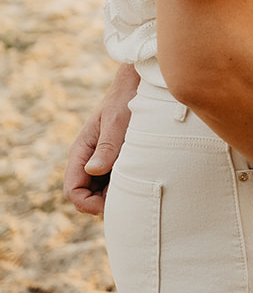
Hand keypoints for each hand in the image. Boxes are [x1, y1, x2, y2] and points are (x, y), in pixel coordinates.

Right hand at [63, 64, 138, 214]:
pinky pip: (112, 182)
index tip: (110, 205)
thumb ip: (106, 148)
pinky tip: (139, 176)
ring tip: (135, 182)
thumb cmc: (125, 103)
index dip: (87, 204)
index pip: (73, 191)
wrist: (136, 88)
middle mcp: (87, 160)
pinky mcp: (113, 161)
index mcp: (80, 152)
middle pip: (86, 196)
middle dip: (103, 202)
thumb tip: (93, 170)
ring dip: (115, 194)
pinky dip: (123, 185)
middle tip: (128, 194)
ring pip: (100, 192)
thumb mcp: (116, 125)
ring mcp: (100, 162)